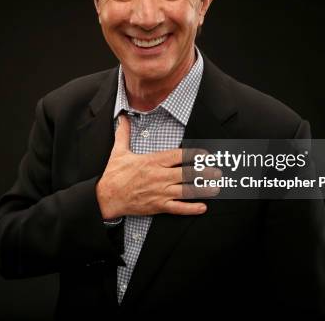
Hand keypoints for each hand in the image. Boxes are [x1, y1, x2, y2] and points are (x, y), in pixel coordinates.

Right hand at [95, 114, 218, 218]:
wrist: (106, 197)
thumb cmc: (114, 175)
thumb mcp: (118, 151)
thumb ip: (124, 133)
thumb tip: (123, 117)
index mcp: (152, 161)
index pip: (178, 156)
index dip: (194, 154)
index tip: (206, 154)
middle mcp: (159, 176)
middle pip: (187, 173)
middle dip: (204, 172)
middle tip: (218, 171)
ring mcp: (160, 192)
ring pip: (186, 190)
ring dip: (202, 189)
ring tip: (216, 187)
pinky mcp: (158, 206)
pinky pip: (178, 208)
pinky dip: (191, 208)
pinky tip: (203, 207)